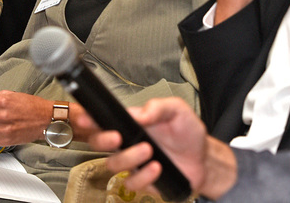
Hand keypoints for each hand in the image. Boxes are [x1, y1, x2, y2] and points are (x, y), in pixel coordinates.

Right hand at [84, 97, 236, 199]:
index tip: (85, 117)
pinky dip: (143, 175)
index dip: (89, 118)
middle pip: (99, 142)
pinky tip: (157, 167)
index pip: (105, 119)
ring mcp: (134, 162)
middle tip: (117, 136)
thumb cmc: (188, 133)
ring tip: (148, 150)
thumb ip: (159, 107)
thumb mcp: (178, 111)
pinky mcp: (142, 180)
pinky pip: (131, 182)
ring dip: (128, 157)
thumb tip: (140, 112)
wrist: (203, 159)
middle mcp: (128, 142)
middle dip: (102, 139)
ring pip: (113, 164)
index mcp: (132, 123)